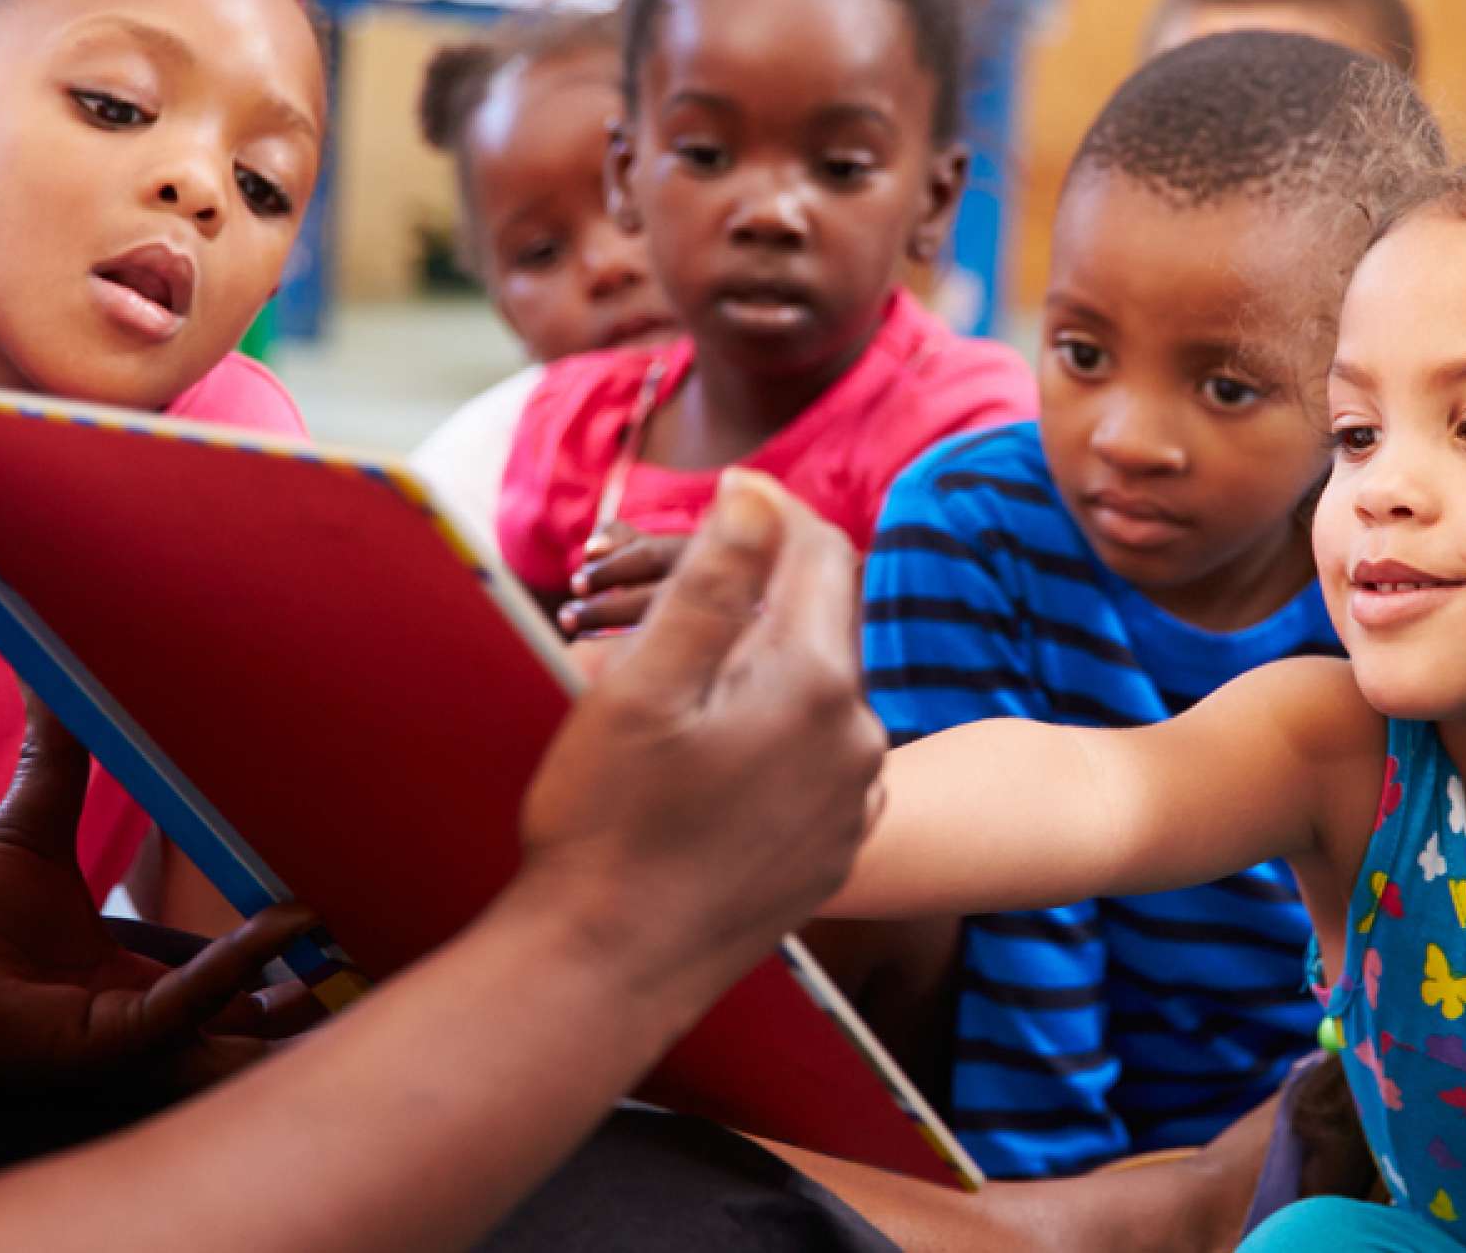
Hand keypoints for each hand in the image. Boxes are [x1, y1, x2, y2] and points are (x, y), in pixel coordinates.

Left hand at [0, 701, 319, 1093]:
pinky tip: (281, 927)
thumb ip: (62, 752)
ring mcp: (137, 1037)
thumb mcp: (34, 825)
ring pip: (246, 1034)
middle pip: (258, 1024)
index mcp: (144, 982)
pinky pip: (191, 1007)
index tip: (337, 898)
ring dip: (300, 991)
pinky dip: (240, 970)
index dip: (290, 951)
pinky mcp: (109, 1044)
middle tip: (382, 933)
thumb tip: (58, 668)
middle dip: (321, 995)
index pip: (238, 980)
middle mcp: (150, 1018)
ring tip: (348, 931)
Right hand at [518, 470, 881, 984]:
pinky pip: (817, 760)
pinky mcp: (836, 847)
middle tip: (676, 596)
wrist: (607, 971)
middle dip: (759, 594)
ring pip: (819, 693)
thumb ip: (713, 581)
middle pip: (822, 622)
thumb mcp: (643, 686)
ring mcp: (853, 800)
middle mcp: (858, 738)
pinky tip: (710, 760)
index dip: (773, 510)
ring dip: (764, 669)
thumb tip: (756, 494)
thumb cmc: (607, 827)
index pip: (822, 551)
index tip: (724, 494)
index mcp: (814, 683)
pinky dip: (774, 735)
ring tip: (679, 690)